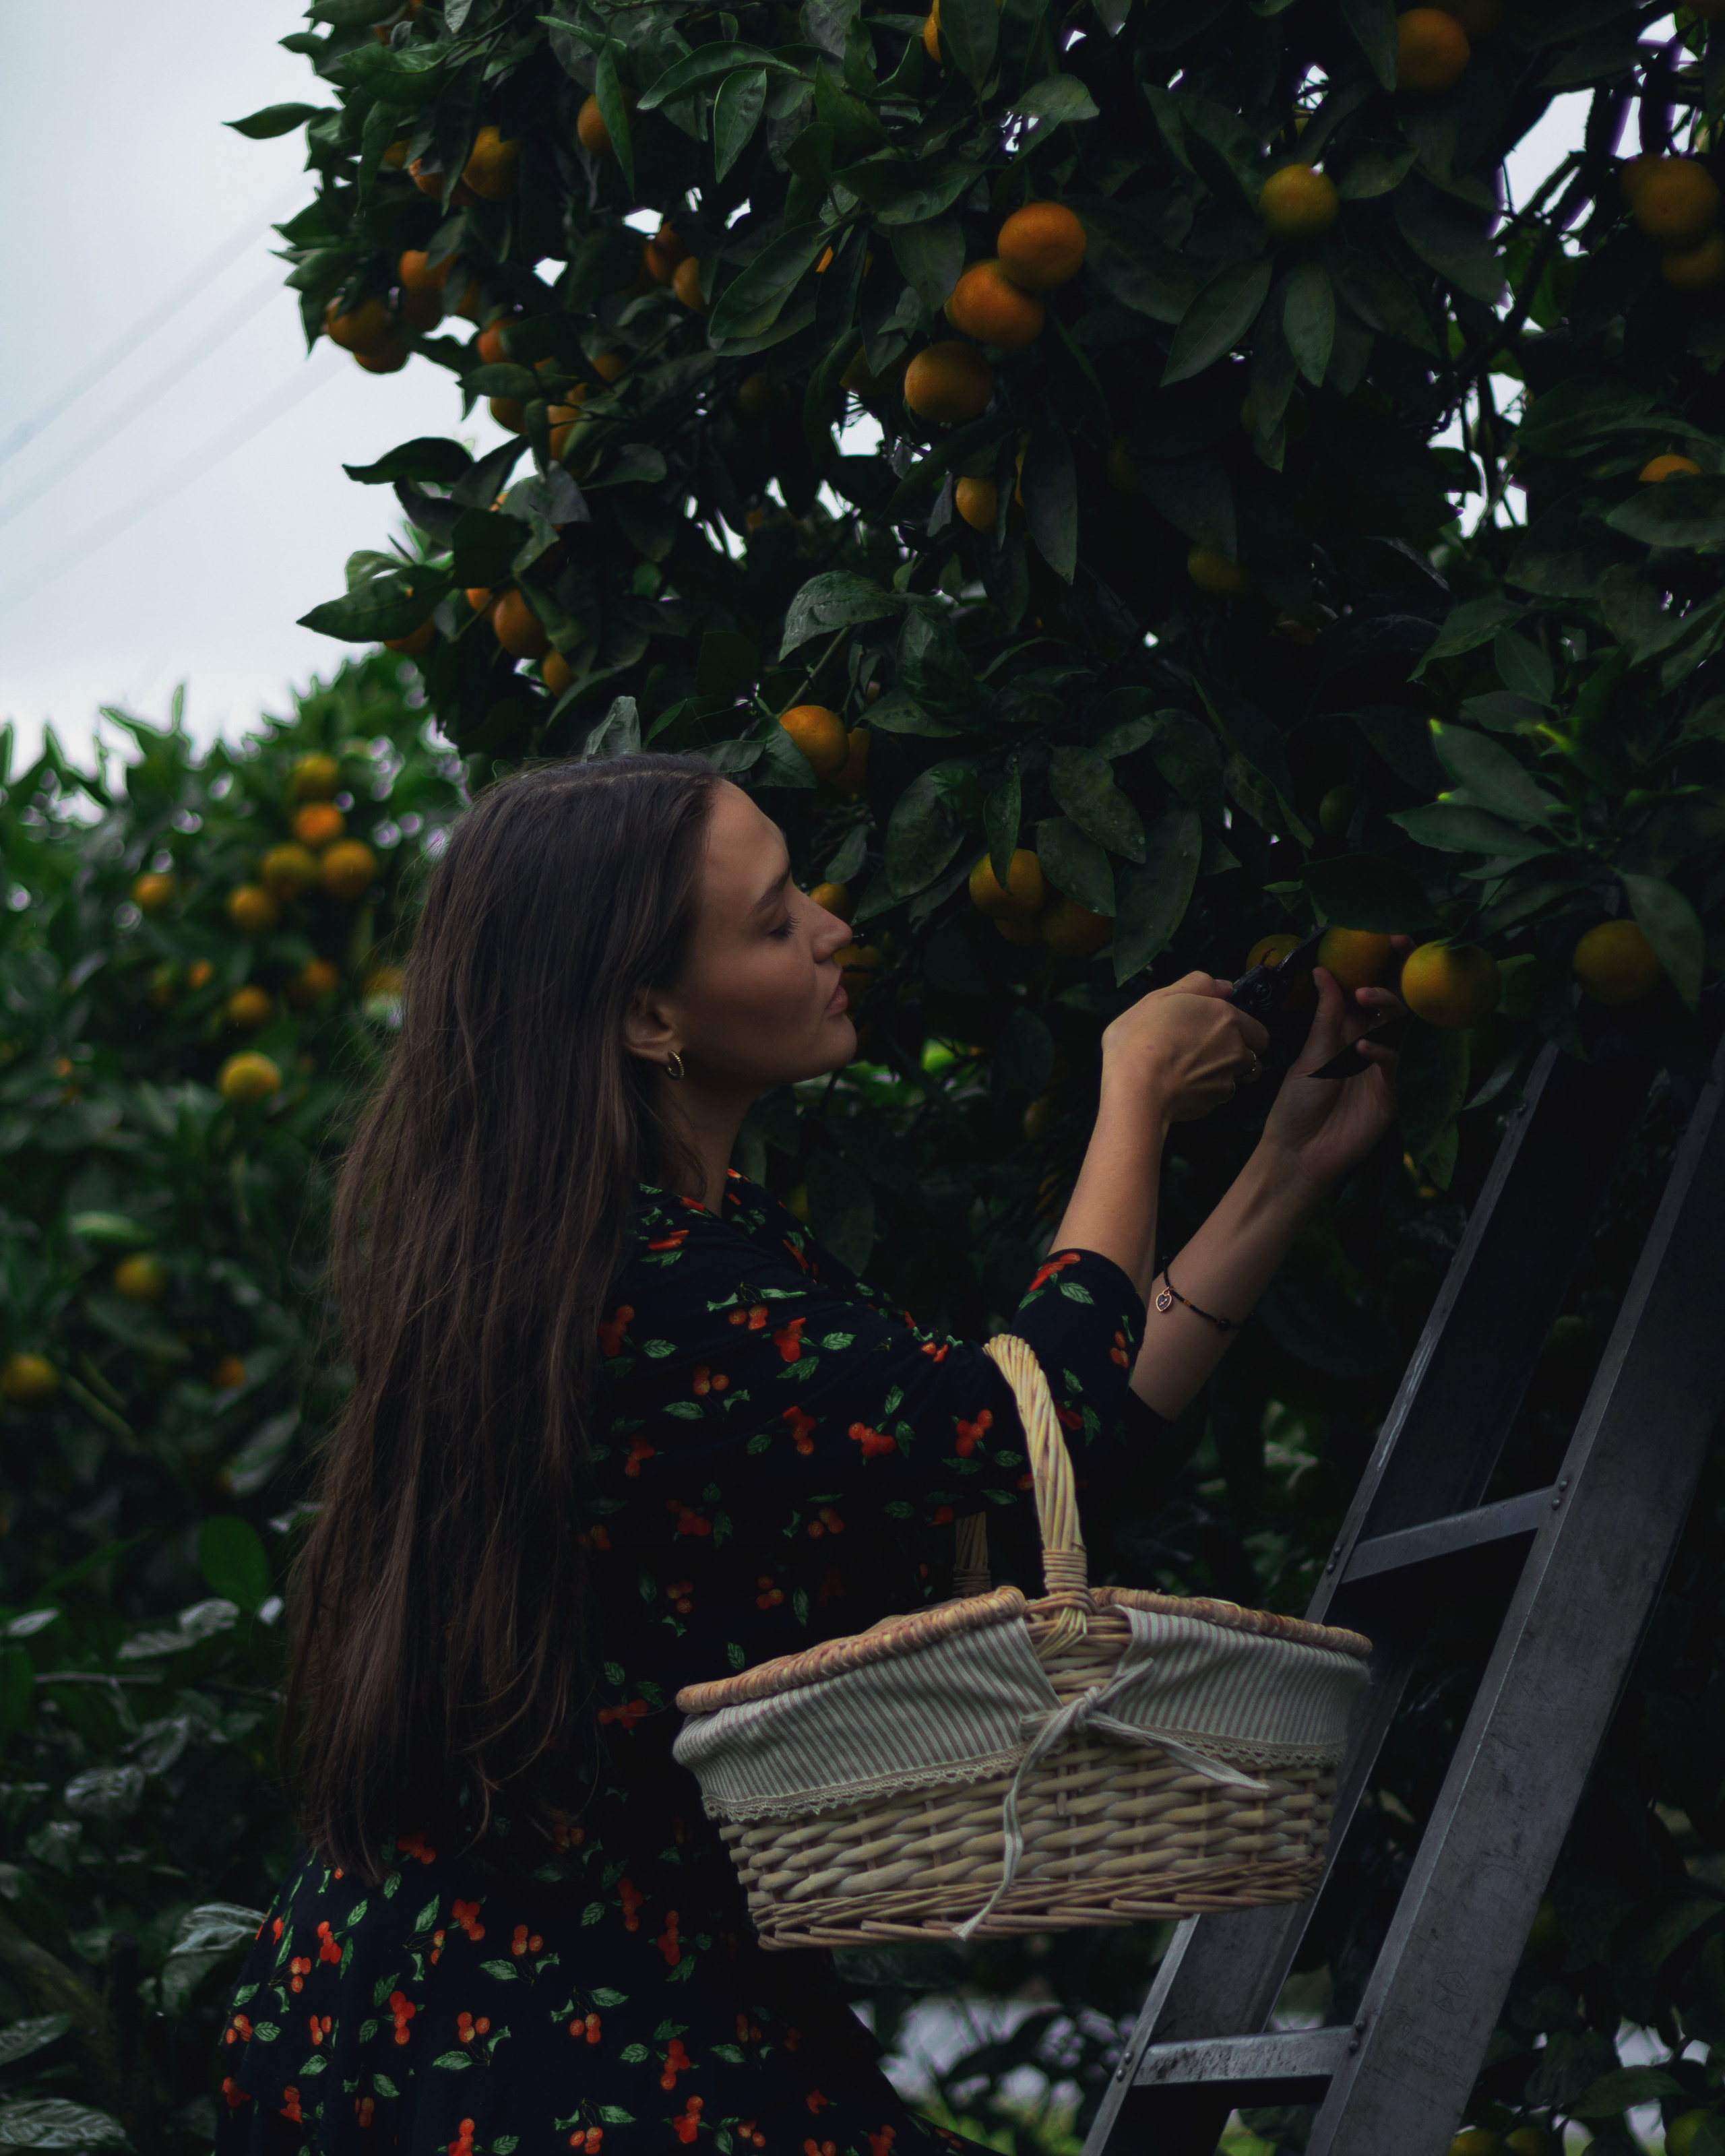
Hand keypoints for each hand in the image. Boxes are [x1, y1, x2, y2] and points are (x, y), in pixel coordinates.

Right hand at [1101, 971, 1271, 1125]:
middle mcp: (1235, 1049)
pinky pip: (1213, 1099)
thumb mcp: (1160, 998)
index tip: (1214, 1034)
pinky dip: (1200, 1095)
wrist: (1136, 1088)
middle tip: (1206, 1055)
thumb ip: (1197, 986)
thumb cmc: (1141, 1038)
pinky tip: (1177, 1090)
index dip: (1239, 1032)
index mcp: (1225, 1018)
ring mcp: (1226, 1080)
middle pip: (1252, 1058)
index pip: (1257, 1031)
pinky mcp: (1211, 1105)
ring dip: (1219, 1078)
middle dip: (1237, 1058)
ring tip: (1188, 1074)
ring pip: (1234, 1080)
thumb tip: (1226, 987)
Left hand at [1258, 948, 1407, 1190]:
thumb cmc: (1297, 1103)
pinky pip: (1397, 1064)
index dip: (1382, 964)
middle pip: (1397, 1002)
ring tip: (1366, 997)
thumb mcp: (1310, 1054)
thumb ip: (1326, 1015)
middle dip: (1399, 973)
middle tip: (1395, 948)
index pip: (1371, 989)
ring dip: (1388, 1006)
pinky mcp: (1392, 1093)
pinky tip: (1364, 1050)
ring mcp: (1384, 1068)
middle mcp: (1371, 1043)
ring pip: (1402, 1027)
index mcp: (1348, 1030)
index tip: (1388, 936)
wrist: (1298, 1152)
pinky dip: (1383, 1052)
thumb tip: (1323, 971)